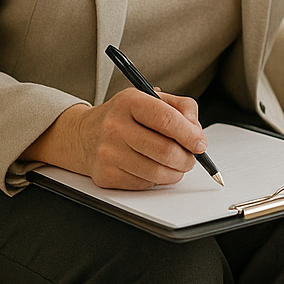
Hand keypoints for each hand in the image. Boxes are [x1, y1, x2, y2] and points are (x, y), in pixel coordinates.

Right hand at [30, 87, 205, 189]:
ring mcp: (107, 153)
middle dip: (187, 158)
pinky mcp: (105, 175)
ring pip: (156, 172)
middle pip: (165, 150)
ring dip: (176, 172)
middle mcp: (115, 126)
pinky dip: (157, 180)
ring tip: (177, 165)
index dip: (189, 134)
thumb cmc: (124, 117)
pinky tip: (154, 168)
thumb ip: (181, 108)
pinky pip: (143, 184)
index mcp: (129, 102)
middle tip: (191, 157)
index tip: (200, 144)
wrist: (83, 135)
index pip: (166, 119)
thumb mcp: (151, 99)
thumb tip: (196, 131)